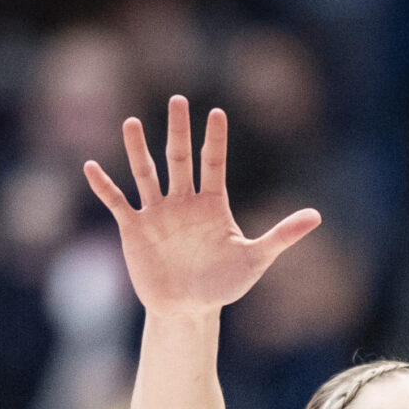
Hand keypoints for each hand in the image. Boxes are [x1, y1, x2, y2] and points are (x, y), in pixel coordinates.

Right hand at [83, 96, 320, 316]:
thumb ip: (282, 235)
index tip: (217, 113)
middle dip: (178, 130)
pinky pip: (117, 202)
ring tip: (131, 122)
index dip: (214, 140)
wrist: (189, 309)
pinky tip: (91, 167)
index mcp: (212, 204)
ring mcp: (157, 213)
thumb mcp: (255, 259)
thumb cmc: (223, 284)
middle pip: (179, 158)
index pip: (213, 163)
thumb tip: (317, 216)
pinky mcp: (134, 229)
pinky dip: (104, 186)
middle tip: (178, 100)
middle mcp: (183, 201)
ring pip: (146, 173)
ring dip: (138, 149)